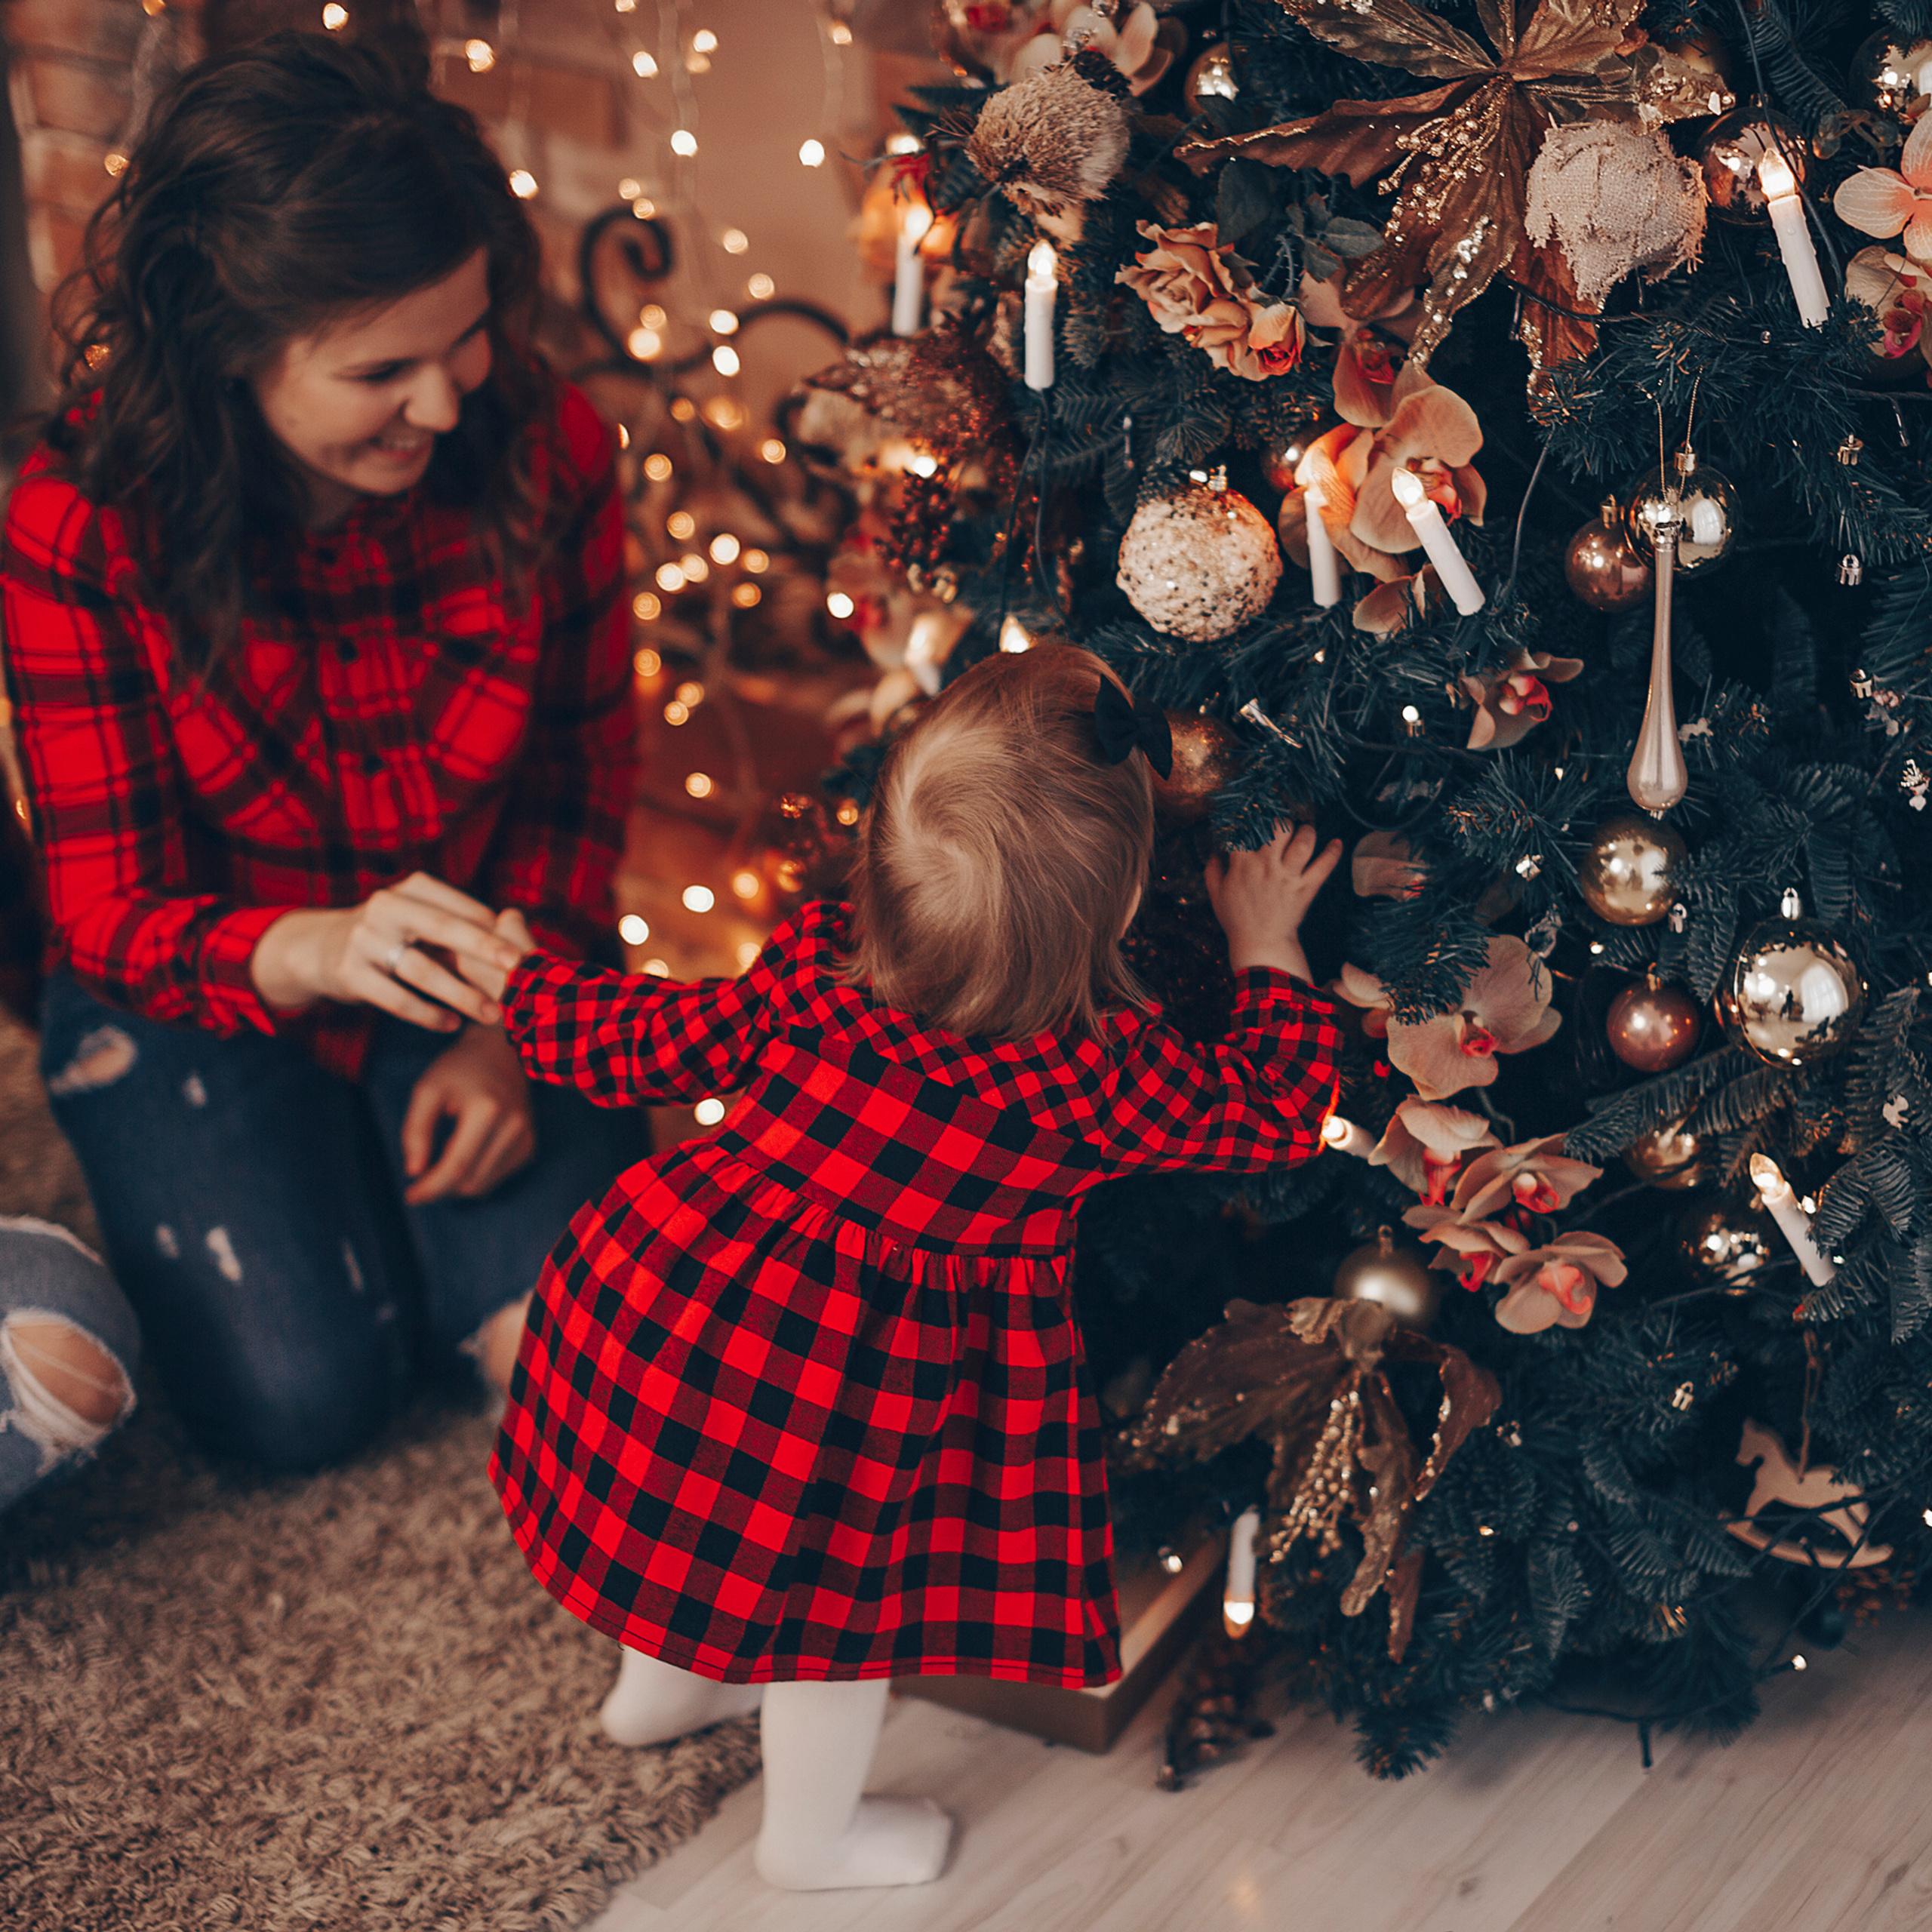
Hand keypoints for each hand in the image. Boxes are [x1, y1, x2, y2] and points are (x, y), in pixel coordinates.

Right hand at [250, 873, 525, 1032]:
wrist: (322, 949)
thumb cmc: (394, 936)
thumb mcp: (422, 919)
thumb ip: (462, 925)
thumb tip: (519, 934)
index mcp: (412, 889)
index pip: (461, 908)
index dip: (493, 932)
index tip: (524, 953)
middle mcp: (386, 907)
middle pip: (442, 927)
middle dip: (484, 949)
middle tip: (518, 970)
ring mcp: (363, 939)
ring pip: (421, 970)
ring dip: (461, 995)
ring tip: (492, 1015)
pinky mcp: (349, 973)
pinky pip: (396, 998)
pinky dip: (427, 1014)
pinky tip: (451, 1024)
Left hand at [400, 1022, 536, 1204]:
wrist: (501, 1051)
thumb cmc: (459, 1068)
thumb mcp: (428, 1089)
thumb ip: (416, 1129)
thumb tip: (414, 1171)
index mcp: (487, 1110)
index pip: (458, 1165)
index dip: (432, 1187)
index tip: (410, 1196)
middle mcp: (514, 1127)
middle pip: (471, 1181)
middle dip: (442, 1187)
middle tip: (422, 1176)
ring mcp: (526, 1138)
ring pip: (484, 1185)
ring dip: (458, 1184)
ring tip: (442, 1163)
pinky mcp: (529, 1146)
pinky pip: (496, 1177)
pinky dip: (475, 1175)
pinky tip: (465, 1155)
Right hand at [1205, 822, 1342, 982]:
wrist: (1261, 944)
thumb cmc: (1237, 920)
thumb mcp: (1217, 896)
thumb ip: (1212, 872)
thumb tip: (1214, 853)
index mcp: (1243, 865)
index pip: (1246, 831)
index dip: (1248, 820)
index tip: (1250, 818)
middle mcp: (1267, 866)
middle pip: (1280, 828)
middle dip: (1282, 821)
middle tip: (1283, 826)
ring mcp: (1289, 877)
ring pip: (1304, 842)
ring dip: (1307, 832)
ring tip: (1306, 832)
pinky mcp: (1307, 889)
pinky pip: (1324, 866)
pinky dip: (1333, 853)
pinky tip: (1337, 843)